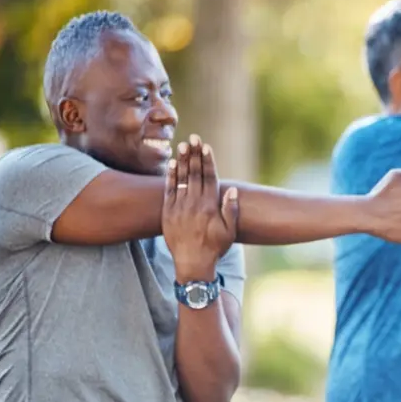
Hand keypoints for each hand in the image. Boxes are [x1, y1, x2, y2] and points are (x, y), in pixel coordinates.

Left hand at [164, 134, 236, 281]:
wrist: (192, 263)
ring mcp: (179, 207)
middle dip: (194, 154)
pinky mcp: (168, 212)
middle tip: (194, 138)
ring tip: (183, 145)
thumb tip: (232, 189)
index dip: (208, 161)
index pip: (209, 177)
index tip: (207, 146)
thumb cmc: (215, 247)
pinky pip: (168, 190)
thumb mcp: (229, 231)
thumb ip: (230, 209)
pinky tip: (171, 164)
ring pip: (181, 178)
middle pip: (194, 173)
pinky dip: (170, 176)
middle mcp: (194, 203)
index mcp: (209, 206)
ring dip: (182, 160)